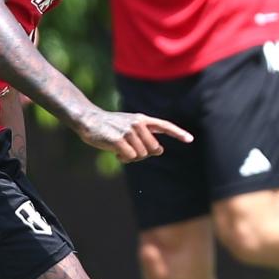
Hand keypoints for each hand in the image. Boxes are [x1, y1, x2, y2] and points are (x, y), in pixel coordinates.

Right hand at [76, 109, 192, 162]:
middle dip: (144, 154)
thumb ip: (146, 137)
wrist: (89, 120)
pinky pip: (130, 157)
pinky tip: (116, 152)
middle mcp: (138, 123)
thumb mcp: (130, 127)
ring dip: (131, 157)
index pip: (164, 125)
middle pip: (153, 149)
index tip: (190, 139)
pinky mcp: (118, 140)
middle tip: (130, 150)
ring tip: (120, 148)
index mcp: (142, 119)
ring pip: (142, 155)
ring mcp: (128, 131)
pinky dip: (124, 158)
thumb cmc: (110, 127)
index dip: (178, 133)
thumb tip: (160, 150)